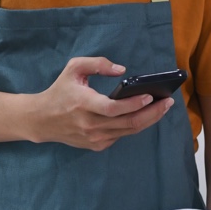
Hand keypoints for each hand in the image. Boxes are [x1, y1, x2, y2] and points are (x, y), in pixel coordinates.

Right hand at [26, 57, 173, 150]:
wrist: (42, 120)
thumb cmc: (60, 91)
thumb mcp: (74, 68)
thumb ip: (98, 64)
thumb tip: (122, 70)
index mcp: (83, 104)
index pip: (114, 108)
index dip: (135, 103)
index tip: (151, 95)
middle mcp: (90, 124)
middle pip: (129, 122)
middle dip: (153, 112)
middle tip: (168, 102)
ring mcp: (94, 138)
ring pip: (129, 131)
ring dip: (149, 120)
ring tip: (163, 108)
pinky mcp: (97, 145)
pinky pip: (122, 135)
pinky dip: (135, 125)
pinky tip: (145, 115)